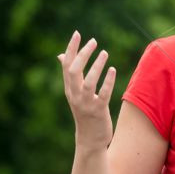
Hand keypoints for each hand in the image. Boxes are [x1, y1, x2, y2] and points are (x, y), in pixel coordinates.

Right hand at [58, 31, 115, 148]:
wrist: (90, 140)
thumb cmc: (85, 113)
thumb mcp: (75, 94)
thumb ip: (71, 75)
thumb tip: (61, 56)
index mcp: (69, 89)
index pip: (67, 65)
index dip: (71, 48)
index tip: (77, 33)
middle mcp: (75, 95)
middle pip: (74, 70)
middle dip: (83, 54)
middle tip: (93, 41)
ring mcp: (86, 103)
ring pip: (88, 81)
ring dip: (96, 66)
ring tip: (105, 53)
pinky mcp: (98, 111)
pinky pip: (103, 94)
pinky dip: (108, 81)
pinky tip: (113, 70)